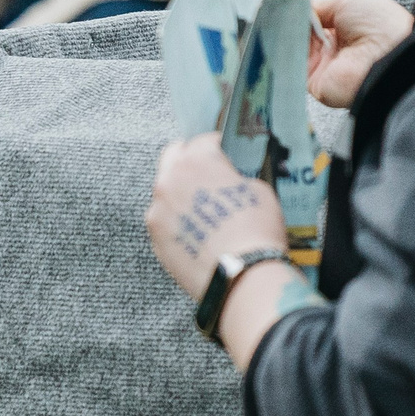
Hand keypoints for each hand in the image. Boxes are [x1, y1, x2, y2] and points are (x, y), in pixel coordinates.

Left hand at [147, 132, 289, 295]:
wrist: (241, 275)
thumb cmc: (254, 231)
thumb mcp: (258, 190)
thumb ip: (236, 177)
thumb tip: (231, 181)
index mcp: (196, 160)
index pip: (203, 140)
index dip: (218, 147)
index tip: (224, 154)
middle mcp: (169, 181)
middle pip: (174, 158)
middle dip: (190, 161)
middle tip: (209, 175)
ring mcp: (158, 212)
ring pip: (166, 192)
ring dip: (181, 194)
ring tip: (205, 211)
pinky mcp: (156, 239)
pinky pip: (165, 221)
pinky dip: (178, 222)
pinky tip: (199, 233)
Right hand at [272, 0, 412, 107]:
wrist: (389, 53)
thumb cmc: (376, 23)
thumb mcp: (347, 2)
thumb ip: (319, 5)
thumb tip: (297, 2)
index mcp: (343, 29)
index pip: (312, 15)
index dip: (296, 1)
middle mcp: (331, 49)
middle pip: (298, 29)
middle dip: (284, 12)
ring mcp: (321, 66)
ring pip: (291, 44)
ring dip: (282, 26)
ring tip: (275, 8)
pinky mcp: (313, 83)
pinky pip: (290, 63)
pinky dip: (282, 46)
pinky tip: (276, 27)